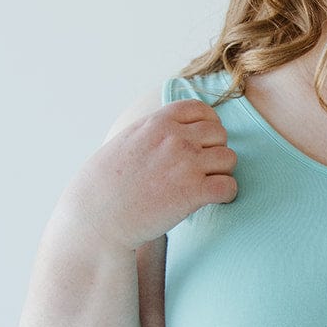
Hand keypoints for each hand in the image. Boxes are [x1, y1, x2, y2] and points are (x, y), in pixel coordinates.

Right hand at [61, 99, 238, 250]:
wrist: (97, 217)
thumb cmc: (105, 184)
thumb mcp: (127, 140)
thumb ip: (153, 130)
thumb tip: (172, 129)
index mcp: (158, 122)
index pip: (202, 109)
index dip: (208, 125)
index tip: (203, 142)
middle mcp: (175, 138)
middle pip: (220, 134)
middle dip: (215, 150)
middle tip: (203, 169)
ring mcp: (186, 164)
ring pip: (229, 159)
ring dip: (222, 172)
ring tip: (206, 185)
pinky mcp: (193, 193)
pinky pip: (229, 186)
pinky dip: (226, 194)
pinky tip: (212, 200)